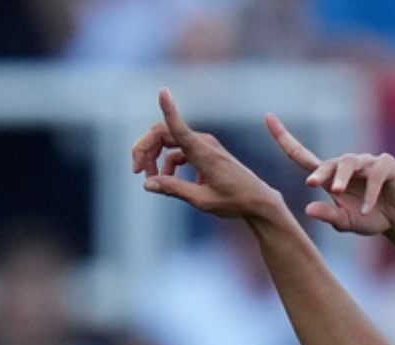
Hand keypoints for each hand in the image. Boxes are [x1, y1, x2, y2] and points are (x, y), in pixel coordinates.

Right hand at [132, 88, 284, 220]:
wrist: (257, 200)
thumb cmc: (234, 201)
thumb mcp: (201, 200)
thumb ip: (173, 189)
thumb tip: (147, 184)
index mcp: (203, 153)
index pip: (181, 128)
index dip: (169, 109)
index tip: (163, 91)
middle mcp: (203, 143)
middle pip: (163, 134)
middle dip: (145, 149)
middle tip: (137, 171)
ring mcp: (204, 145)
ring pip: (169, 142)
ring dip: (155, 158)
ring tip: (152, 180)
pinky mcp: (204, 152)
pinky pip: (179, 151)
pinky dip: (168, 163)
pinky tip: (169, 180)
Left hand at [266, 117, 394, 236]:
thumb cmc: (369, 217)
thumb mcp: (346, 222)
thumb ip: (328, 216)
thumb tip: (308, 210)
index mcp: (330, 176)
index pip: (302, 155)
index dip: (285, 137)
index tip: (267, 117)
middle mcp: (347, 165)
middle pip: (328, 163)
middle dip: (320, 172)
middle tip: (311, 184)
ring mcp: (367, 162)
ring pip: (350, 163)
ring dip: (342, 177)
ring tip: (337, 192)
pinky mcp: (386, 164)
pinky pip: (375, 174)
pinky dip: (370, 192)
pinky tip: (367, 209)